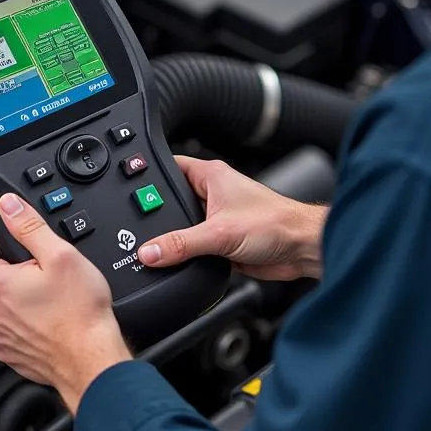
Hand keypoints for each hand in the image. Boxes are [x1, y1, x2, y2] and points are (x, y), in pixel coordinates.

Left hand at [0, 193, 132, 412]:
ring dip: (10, 296)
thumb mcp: (60, 255)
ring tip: (42, 295)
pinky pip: (4, 328)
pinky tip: (43, 317)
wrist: (92, 359)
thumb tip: (8, 206)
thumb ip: (29, 226)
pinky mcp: (7, 354)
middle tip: (33, 268)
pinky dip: (17, 320)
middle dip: (3, 269)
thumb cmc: (80, 314)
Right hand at [138, 157, 327, 280]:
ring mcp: (217, 218)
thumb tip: (150, 251)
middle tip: (138, 229)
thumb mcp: (220, 233)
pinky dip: (188, 255)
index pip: (168, 167)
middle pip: (171, 202)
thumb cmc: (277, 224)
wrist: (302, 250)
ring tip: (160, 248)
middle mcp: (212, 194)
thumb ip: (182, 244)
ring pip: (183, 227)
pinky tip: (180, 263)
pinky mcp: (222, 241)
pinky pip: (195, 247)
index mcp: (210, 176)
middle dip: (158, 216)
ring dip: (176, 239)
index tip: (128, 193)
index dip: (148, 178)